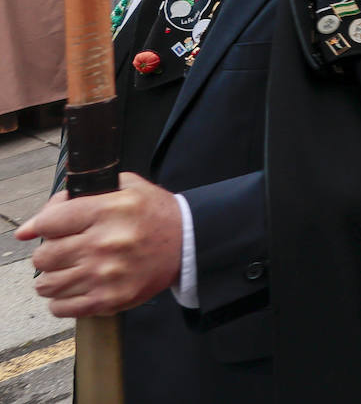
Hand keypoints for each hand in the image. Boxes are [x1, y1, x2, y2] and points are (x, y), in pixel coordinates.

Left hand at [16, 173, 182, 317]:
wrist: (190, 242)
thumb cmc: (154, 213)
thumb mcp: (125, 187)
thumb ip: (80, 195)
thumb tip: (35, 223)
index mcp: (107, 210)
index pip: (48, 223)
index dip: (40, 226)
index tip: (42, 230)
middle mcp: (104, 243)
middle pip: (43, 256)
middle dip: (48, 254)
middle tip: (61, 252)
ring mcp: (106, 275)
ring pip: (48, 285)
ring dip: (52, 278)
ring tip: (66, 272)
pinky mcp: (110, 300)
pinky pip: (62, 308)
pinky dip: (61, 302)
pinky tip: (74, 290)